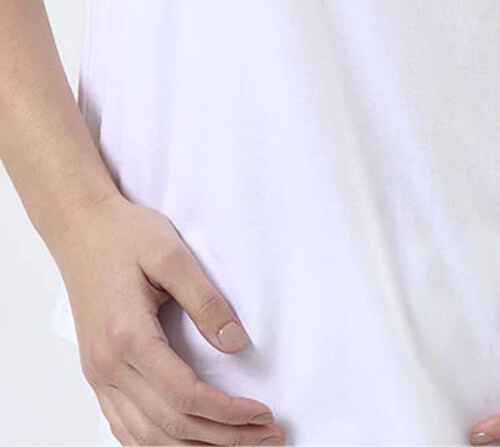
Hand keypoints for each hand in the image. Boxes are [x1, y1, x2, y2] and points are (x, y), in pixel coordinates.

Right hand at [55, 193, 283, 445]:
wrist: (80, 227)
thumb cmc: (124, 235)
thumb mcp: (172, 254)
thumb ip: (205, 300)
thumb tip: (236, 344)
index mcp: (128, 337)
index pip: (184, 396)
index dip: (228, 413)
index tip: (263, 413)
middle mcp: (107, 366)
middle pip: (170, 426)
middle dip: (223, 438)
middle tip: (267, 435)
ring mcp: (98, 375)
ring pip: (146, 438)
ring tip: (239, 442)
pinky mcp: (97, 374)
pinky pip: (126, 429)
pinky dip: (159, 445)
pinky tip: (189, 443)